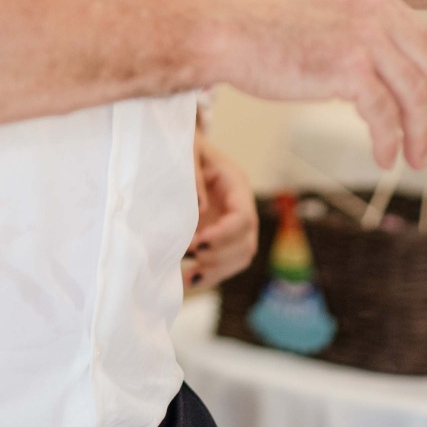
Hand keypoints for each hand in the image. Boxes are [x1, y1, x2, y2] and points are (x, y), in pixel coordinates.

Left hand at [183, 136, 258, 291]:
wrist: (179, 145)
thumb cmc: (182, 145)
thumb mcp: (187, 150)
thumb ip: (193, 175)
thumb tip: (200, 209)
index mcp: (236, 185)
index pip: (243, 218)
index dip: (224, 235)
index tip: (198, 243)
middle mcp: (240, 207)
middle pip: (246, 243)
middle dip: (220, 256)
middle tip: (190, 256)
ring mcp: (232, 224)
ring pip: (240, 257)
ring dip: (216, 272)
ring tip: (188, 278)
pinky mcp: (221, 237)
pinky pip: (225, 263)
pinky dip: (209, 275)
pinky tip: (186, 281)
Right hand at [212, 0, 426, 170]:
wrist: (220, 31)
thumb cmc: (257, 30)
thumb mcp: (322, 17)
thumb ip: (357, 35)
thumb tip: (383, 80)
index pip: (420, 38)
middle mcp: (374, 7)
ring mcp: (364, 35)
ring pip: (412, 94)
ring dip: (417, 132)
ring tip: (415, 159)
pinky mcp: (349, 66)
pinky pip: (384, 113)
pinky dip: (389, 140)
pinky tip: (384, 156)